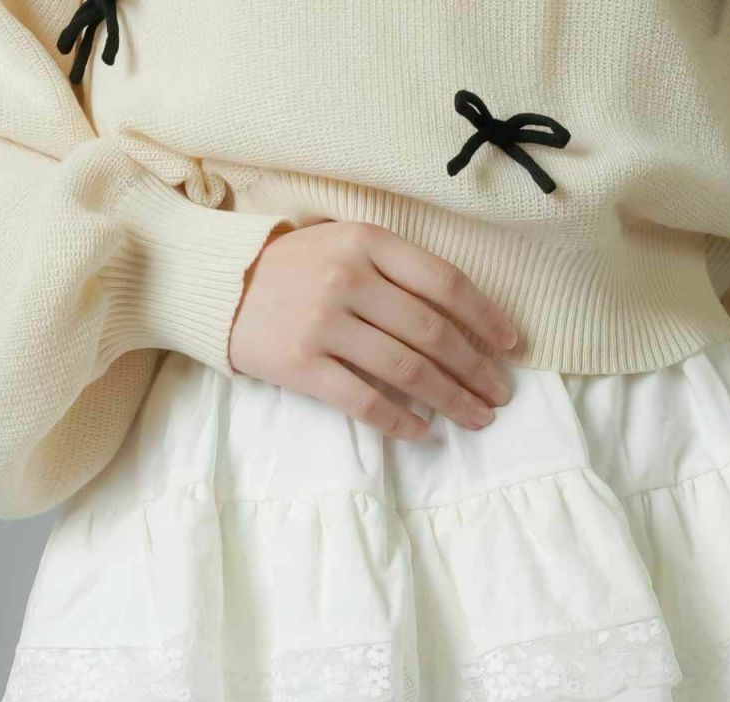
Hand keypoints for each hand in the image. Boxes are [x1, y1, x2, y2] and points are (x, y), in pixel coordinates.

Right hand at [228, 220, 518, 440]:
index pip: (445, 283)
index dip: (486, 318)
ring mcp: (323, 324)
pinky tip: (423, 432)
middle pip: (433, 332)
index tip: (510, 346)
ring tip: (477, 417)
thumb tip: (462, 317)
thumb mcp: (344, 243)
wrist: (219, 287)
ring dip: (451, 399)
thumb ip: (396, 268)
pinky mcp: (302, 365)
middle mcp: (348, 279)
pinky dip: (400, 420)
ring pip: (407, 369)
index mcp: (367, 242)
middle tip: (500, 394)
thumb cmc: (294, 268)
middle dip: (476, 369)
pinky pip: (364, 400)